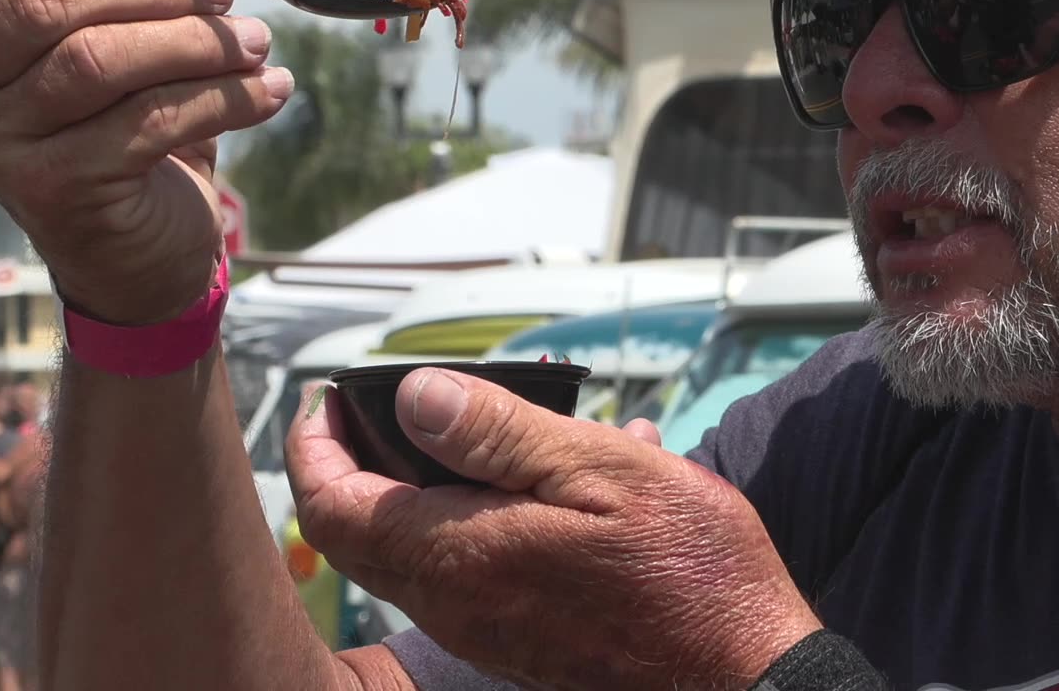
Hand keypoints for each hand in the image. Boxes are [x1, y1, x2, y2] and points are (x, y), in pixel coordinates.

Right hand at [0, 0, 292, 324]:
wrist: (143, 240)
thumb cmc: (132, 115)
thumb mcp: (128, 23)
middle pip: (50, 2)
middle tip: (230, 0)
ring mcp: (5, 139)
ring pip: (100, 61)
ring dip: (199, 44)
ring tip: (259, 46)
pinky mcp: (58, 189)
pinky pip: (147, 123)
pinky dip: (225, 98)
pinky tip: (272, 91)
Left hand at [289, 371, 822, 690]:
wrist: (743, 670)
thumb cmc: (689, 570)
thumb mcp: (603, 471)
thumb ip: (501, 434)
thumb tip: (414, 397)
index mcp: (461, 557)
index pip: (334, 506)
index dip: (315, 445)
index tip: (329, 395)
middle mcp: (455, 605)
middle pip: (355, 538)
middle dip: (348, 466)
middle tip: (371, 408)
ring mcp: (485, 630)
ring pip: (407, 557)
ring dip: (418, 489)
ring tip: (486, 428)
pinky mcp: (519, 642)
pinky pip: (463, 574)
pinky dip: (474, 520)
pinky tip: (554, 485)